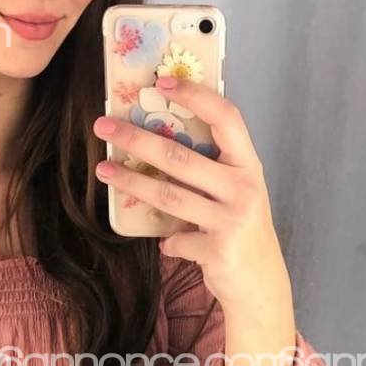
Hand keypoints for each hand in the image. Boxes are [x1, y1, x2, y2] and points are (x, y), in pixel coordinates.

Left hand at [93, 77, 288, 311]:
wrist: (261, 283)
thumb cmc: (242, 231)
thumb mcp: (236, 194)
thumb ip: (209, 171)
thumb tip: (157, 142)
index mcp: (249, 166)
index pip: (226, 117)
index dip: (195, 95)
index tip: (161, 82)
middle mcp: (244, 188)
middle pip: (181, 156)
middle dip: (137, 139)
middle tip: (104, 126)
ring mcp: (232, 219)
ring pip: (169, 195)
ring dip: (131, 182)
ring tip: (103, 170)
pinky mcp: (218, 249)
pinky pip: (176, 240)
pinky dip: (168, 242)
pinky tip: (168, 243)